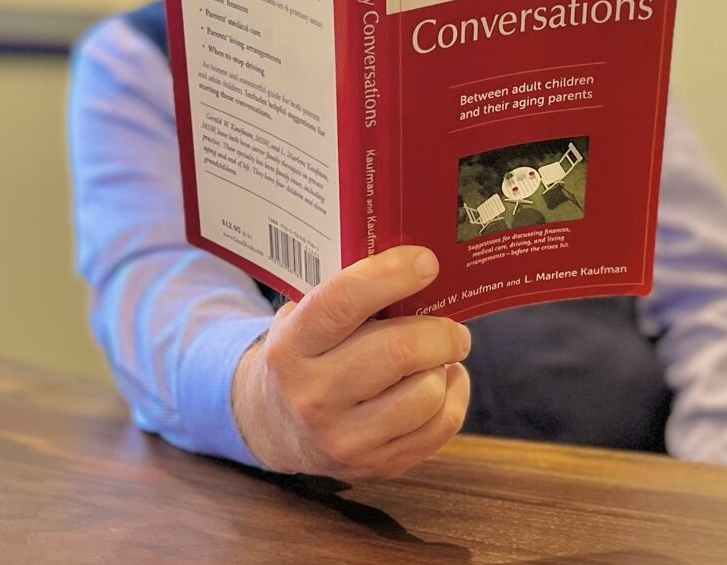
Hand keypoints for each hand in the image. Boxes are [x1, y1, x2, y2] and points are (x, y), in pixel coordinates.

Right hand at [231, 245, 470, 479]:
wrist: (273, 425)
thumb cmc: (304, 354)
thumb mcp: (301, 318)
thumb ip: (346, 292)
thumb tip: (417, 261)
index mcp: (291, 347)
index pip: (343, 302)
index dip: (391, 276)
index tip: (425, 262)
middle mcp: (313, 396)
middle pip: (398, 352)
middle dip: (441, 331)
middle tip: (452, 324)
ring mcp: (344, 438)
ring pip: (426, 393)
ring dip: (446, 366)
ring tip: (440, 355)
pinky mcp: (376, 466)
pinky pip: (441, 426)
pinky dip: (453, 395)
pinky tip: (441, 381)